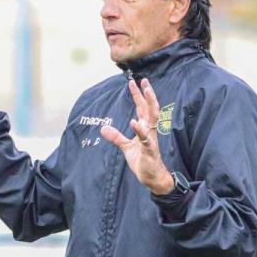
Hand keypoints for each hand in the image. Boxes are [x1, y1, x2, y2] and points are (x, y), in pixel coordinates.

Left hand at [101, 79, 174, 195]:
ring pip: (152, 118)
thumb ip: (116, 137)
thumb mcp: (126, 147)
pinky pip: (145, 138)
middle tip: (144, 80)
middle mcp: (149, 130)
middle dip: (147, 94)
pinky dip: (139, 130)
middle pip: (150, 108)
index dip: (138, 96)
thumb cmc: (142, 160)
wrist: (151, 176)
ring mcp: (150, 139)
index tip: (134, 82)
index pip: (142, 108)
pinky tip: (133, 122)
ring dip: (149, 104)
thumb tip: (103, 129)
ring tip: (145, 92)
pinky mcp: (149, 149)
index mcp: (145, 128)